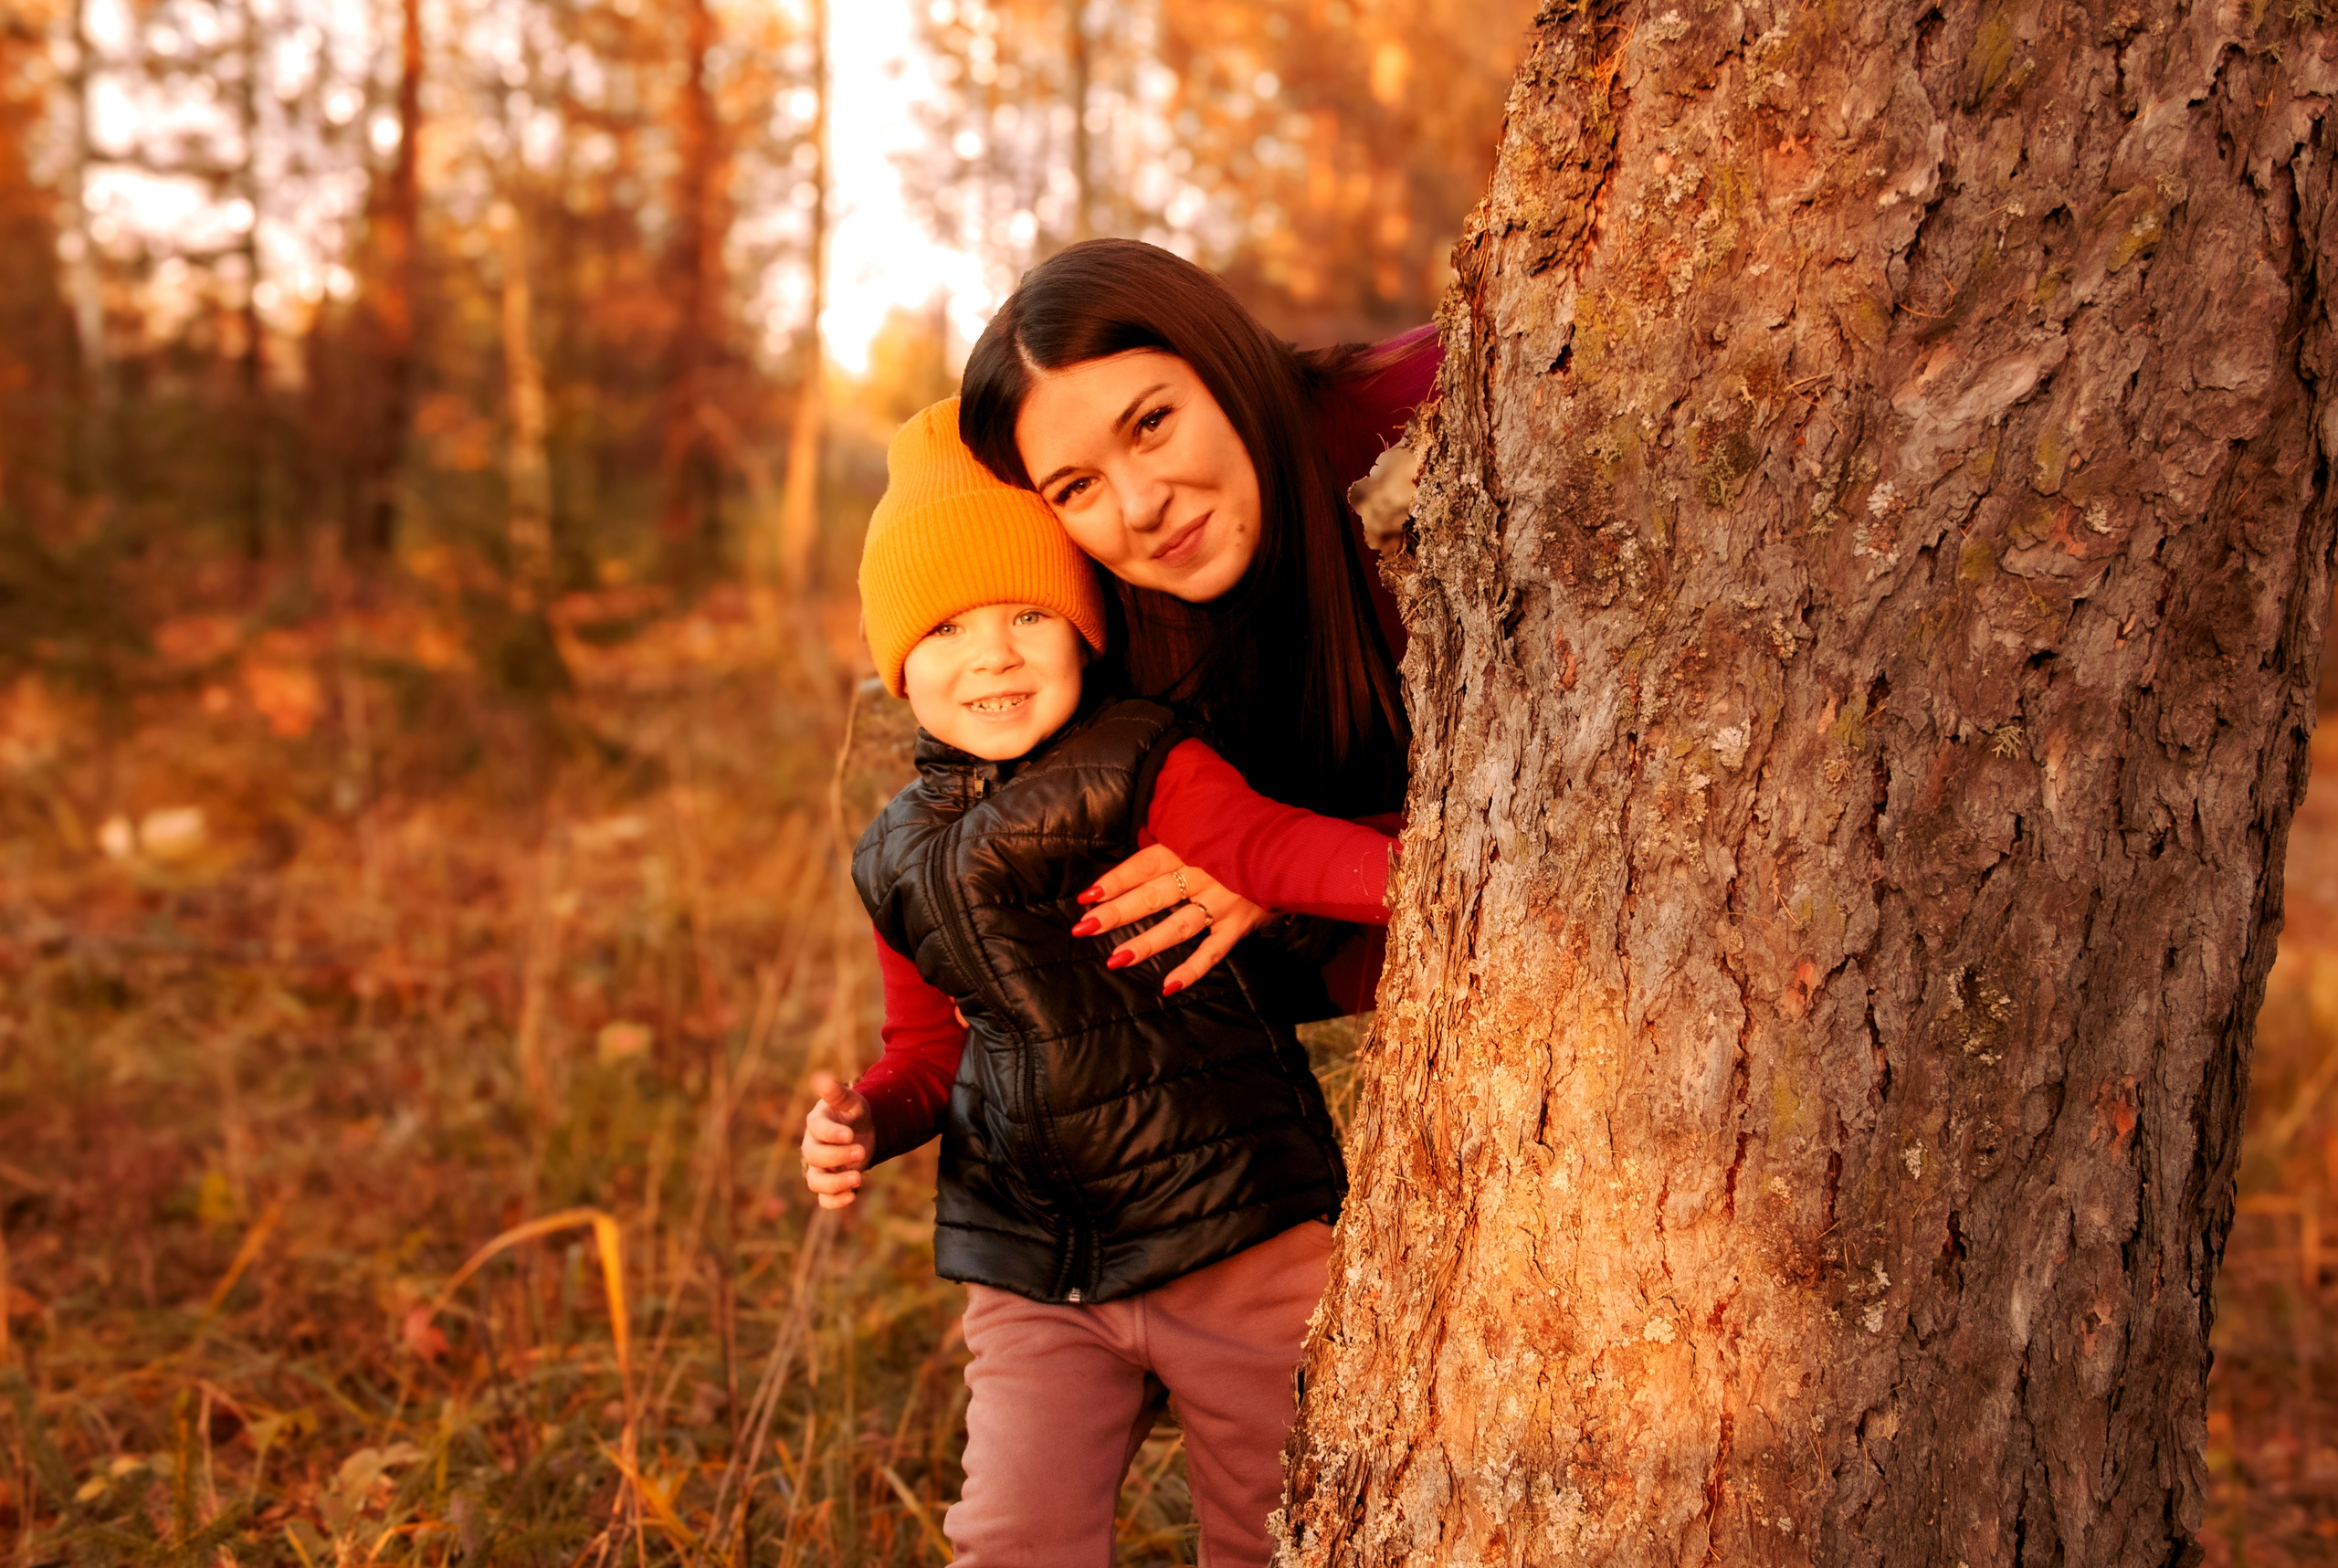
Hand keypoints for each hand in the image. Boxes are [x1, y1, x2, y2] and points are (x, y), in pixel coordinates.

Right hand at [801, 1072, 871, 1209]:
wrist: (864, 1132)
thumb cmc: (853, 1113)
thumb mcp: (851, 1101)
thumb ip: (837, 1093)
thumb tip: (821, 1078)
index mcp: (816, 1123)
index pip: (815, 1129)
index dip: (830, 1133)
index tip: (850, 1134)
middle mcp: (813, 1146)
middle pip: (814, 1156)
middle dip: (837, 1156)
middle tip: (861, 1152)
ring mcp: (820, 1167)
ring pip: (815, 1182)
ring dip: (834, 1183)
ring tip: (858, 1178)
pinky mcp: (829, 1184)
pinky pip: (824, 1199)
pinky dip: (834, 1201)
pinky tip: (853, 1196)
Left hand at [1069, 843, 1272, 995]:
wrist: (1294, 848)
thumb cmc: (1242, 833)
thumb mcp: (1207, 824)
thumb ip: (1175, 833)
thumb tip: (1138, 839)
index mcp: (1189, 846)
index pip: (1143, 865)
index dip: (1114, 880)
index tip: (1086, 896)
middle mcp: (1202, 874)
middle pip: (1152, 895)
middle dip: (1117, 912)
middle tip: (1084, 928)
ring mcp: (1222, 901)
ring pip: (1177, 925)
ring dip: (1146, 943)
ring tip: (1115, 959)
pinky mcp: (1239, 924)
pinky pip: (1213, 951)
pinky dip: (1192, 970)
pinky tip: (1168, 986)